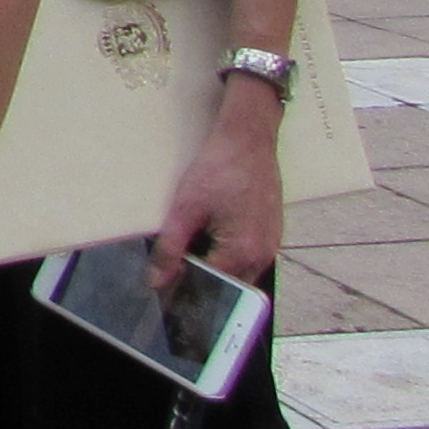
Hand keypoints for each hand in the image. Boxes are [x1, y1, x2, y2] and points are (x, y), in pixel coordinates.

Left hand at [154, 80, 287, 288]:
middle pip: (228, 285)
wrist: (249, 138)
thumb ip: (170, 249)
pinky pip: (248, 257)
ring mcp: (271, 245)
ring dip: (215, 266)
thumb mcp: (185, 209)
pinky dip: (227, 253)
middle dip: (202, 280)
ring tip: (192, 248)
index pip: (212, 289)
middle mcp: (263, 255)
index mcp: (243, 253)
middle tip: (175, 267)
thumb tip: (157, 281)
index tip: (167, 287)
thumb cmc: (220, 167)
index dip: (185, 289)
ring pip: (238, 273)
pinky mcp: (272, 234)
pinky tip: (210, 236)